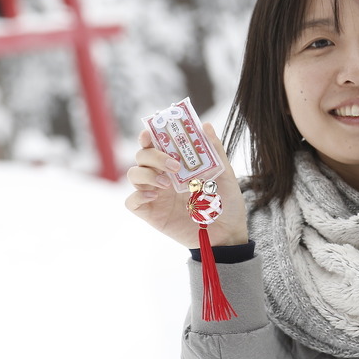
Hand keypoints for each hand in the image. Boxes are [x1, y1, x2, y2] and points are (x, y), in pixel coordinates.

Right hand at [125, 123, 248, 248]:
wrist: (226, 232)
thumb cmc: (225, 202)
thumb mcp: (224, 174)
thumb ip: (214, 150)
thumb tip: (204, 126)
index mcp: (176, 164)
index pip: (155, 144)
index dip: (148, 136)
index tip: (150, 133)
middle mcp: (162, 175)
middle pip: (142, 156)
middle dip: (153, 155)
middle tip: (174, 166)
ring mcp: (155, 194)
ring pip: (133, 174)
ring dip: (146, 173)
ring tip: (166, 183)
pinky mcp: (151, 213)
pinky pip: (131, 202)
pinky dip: (137, 196)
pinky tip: (154, 197)